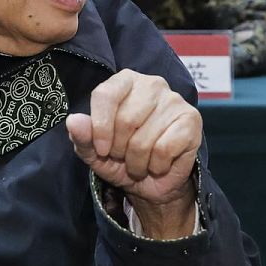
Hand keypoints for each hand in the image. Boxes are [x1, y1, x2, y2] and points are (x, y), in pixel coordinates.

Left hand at [67, 69, 199, 237]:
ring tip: (140, 163)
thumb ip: (82, 137)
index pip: (106, 94)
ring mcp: (174, 100)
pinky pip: (164, 148)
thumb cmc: (122, 160)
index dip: (100, 127)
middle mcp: (152, 84)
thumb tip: (74, 121)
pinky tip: (159, 164)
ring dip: (137, 163)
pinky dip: (156, 165)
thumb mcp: (95, 152)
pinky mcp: (191, 119)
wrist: (152, 184)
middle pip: (126, 119)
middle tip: (124, 157)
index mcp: (125, 82)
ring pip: (144, 139)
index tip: (102, 149)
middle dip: (120, 149)